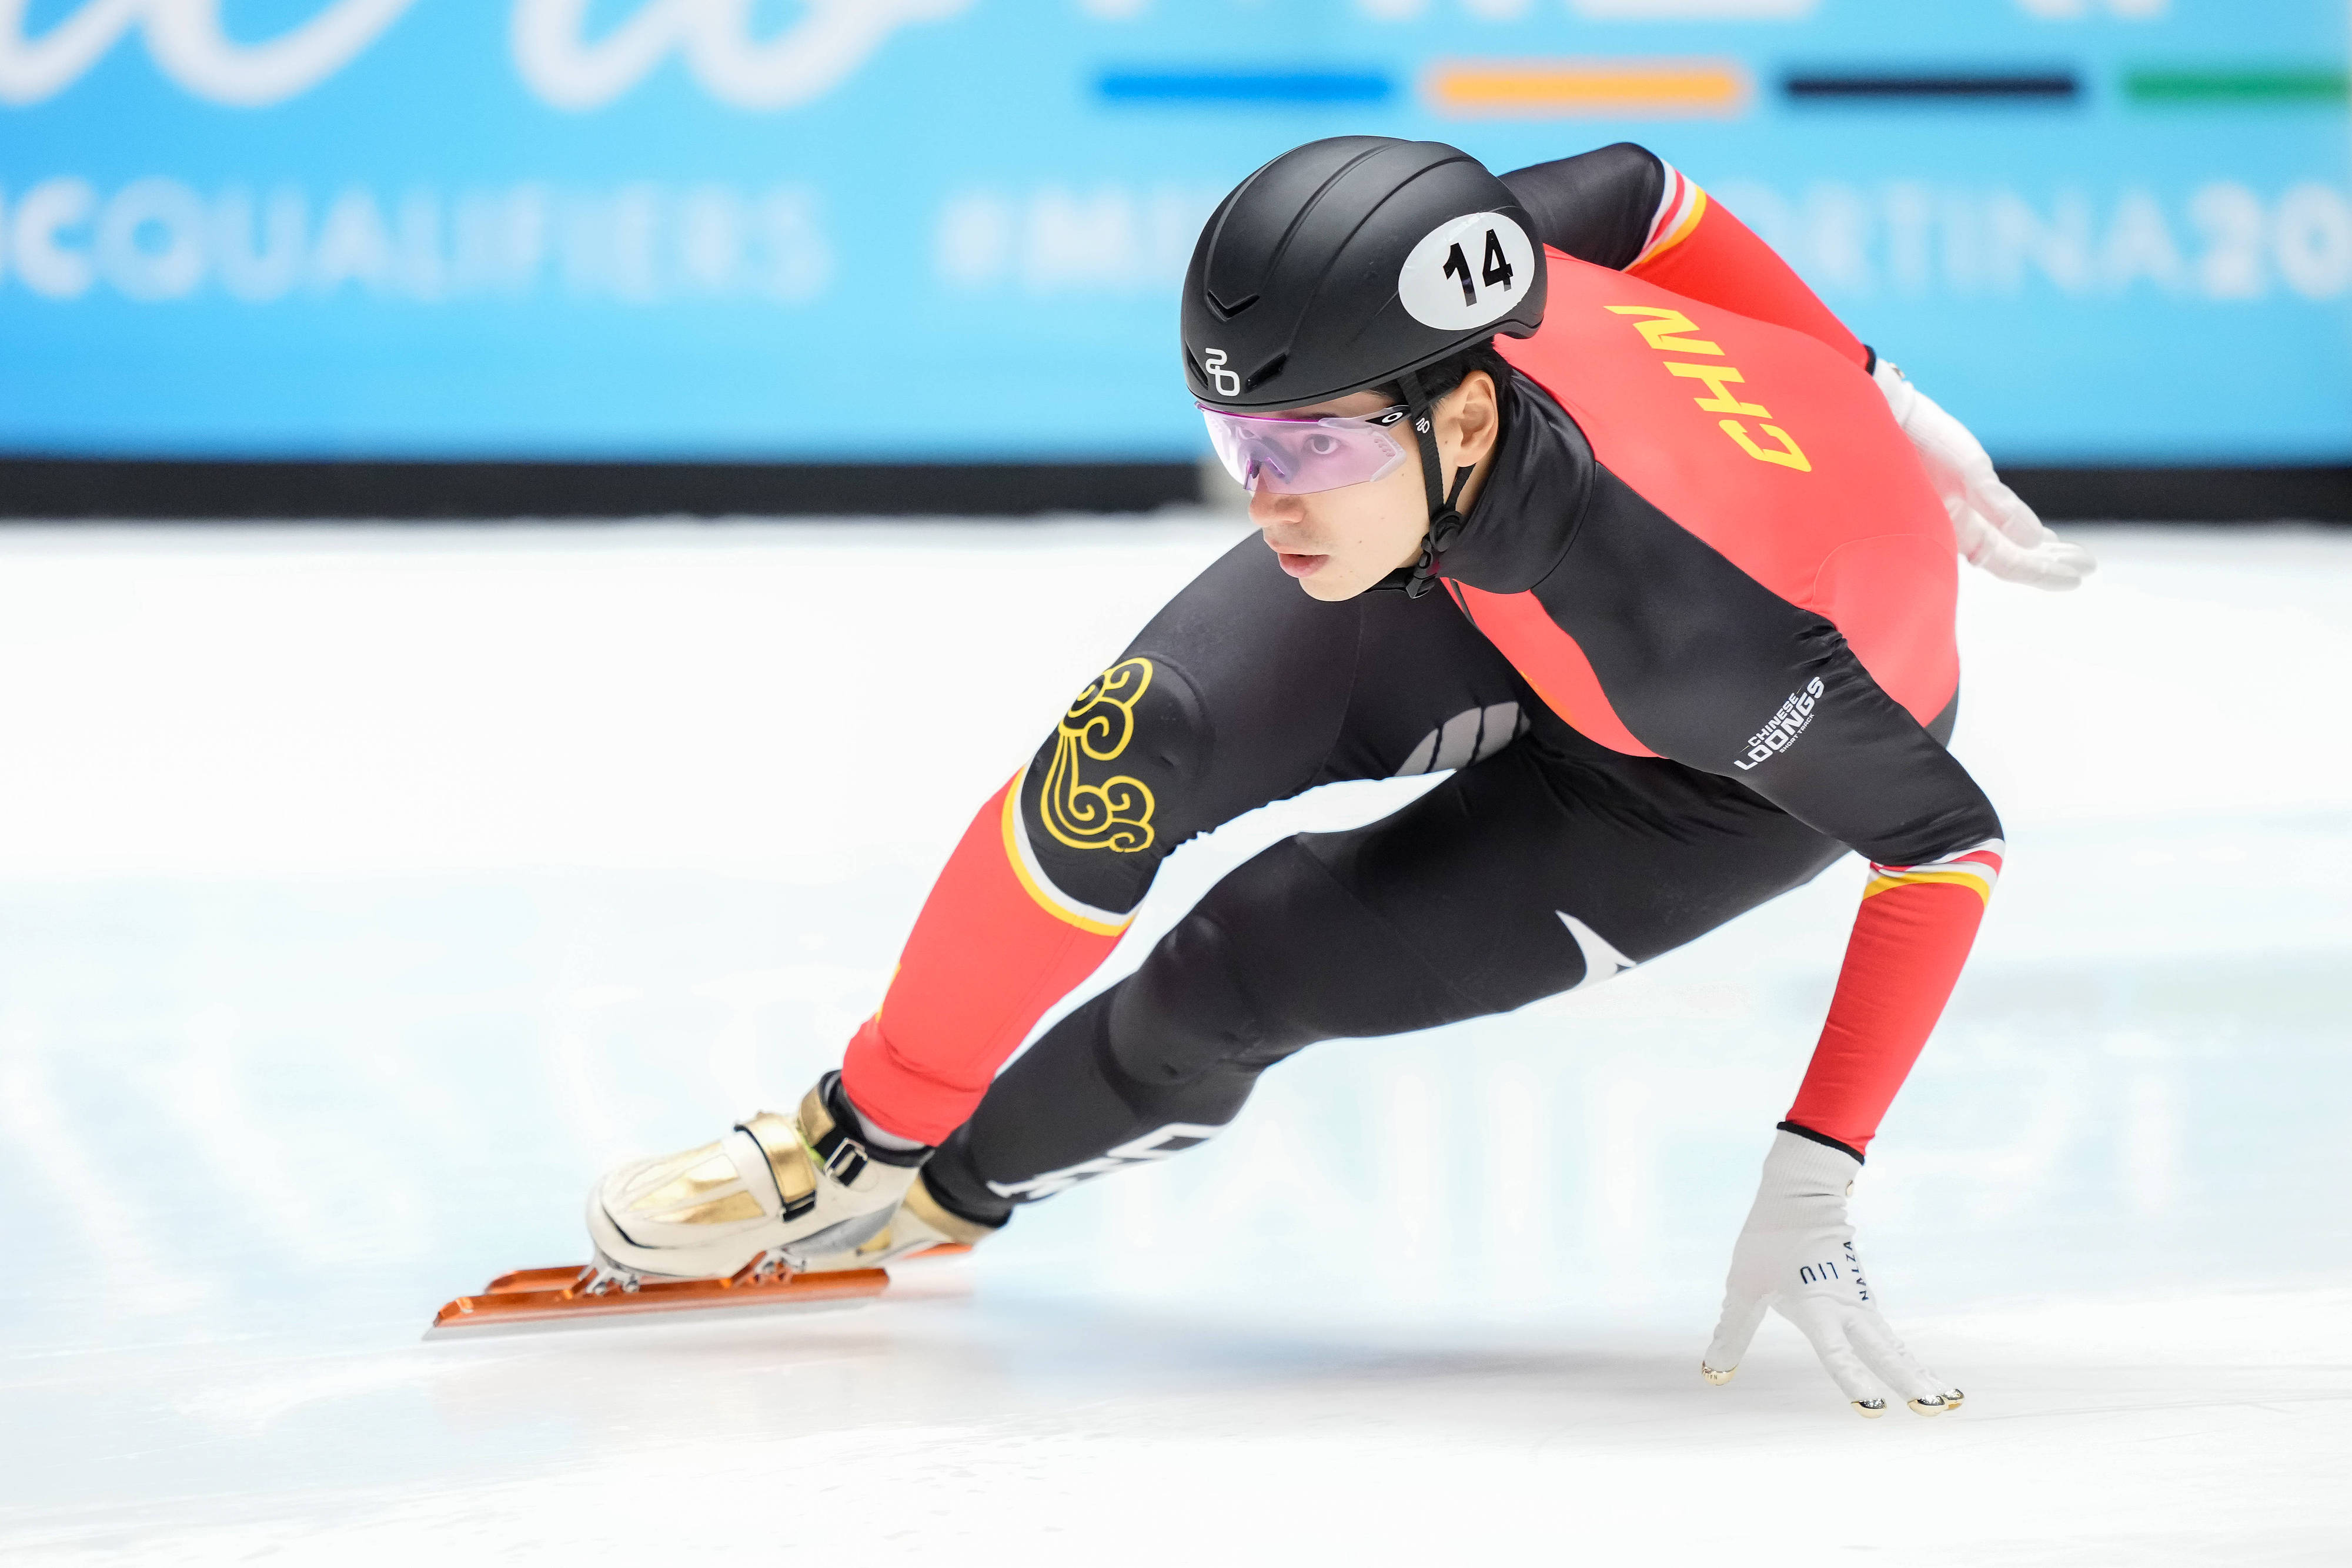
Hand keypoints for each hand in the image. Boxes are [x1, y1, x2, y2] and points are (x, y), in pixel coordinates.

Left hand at [1702, 1128, 1962, 1417]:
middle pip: (1885, 1351)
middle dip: (1910, 1381)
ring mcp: (1860, 1300)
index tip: (1873, 1409)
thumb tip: (1712, 1372)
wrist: (1801, 1193)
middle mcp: (1846, 1307)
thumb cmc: (1767, 1240)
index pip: (1837, 1353)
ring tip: (1949, 1400)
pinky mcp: (1864, 1296)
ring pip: (1894, 1343)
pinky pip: (1889, 1334)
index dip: (1853, 1382)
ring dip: (1919, 1371)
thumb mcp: (1742, 1288)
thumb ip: (1732, 1334)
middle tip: (1936, 1410)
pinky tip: (1924, 1376)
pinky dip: (1908, 1356)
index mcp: (1816, 1306)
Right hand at [1874, 359, 2097, 591]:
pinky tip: (2032, 533)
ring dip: (2036, 548)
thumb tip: (2033, 540)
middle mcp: (1959, 524)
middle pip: (2010, 554)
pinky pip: (1995, 520)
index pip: (2009, 562)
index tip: (2079, 577)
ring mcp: (1958, 509)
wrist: (1884, 414)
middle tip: (2086, 565)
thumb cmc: (1917, 442)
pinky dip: (2018, 528)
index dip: (2043, 572)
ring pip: (2005, 540)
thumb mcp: (1965, 471)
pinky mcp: (1958, 490)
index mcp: (1958, 528)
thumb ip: (1998, 507)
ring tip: (2064, 553)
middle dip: (2047, 562)